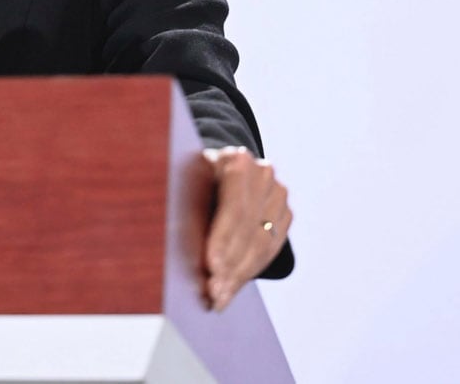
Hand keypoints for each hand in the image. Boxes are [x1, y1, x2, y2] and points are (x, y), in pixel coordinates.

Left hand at [199, 146, 290, 311]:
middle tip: (213, 293)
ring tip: (219, 298)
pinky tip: (231, 289)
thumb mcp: (184, 181)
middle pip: (249, 229)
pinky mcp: (285, 213)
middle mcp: (263, 174)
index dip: (223, 240)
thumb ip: (185, 206)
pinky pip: (270, 249)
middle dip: (230, 266)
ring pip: (262, 243)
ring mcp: (278, 194)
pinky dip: (249, 272)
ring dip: (239, 275)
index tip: (210, 267)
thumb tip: (174, 240)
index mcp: (236, 161)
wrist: (219, 170)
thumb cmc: (191, 178)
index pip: (234, 208)